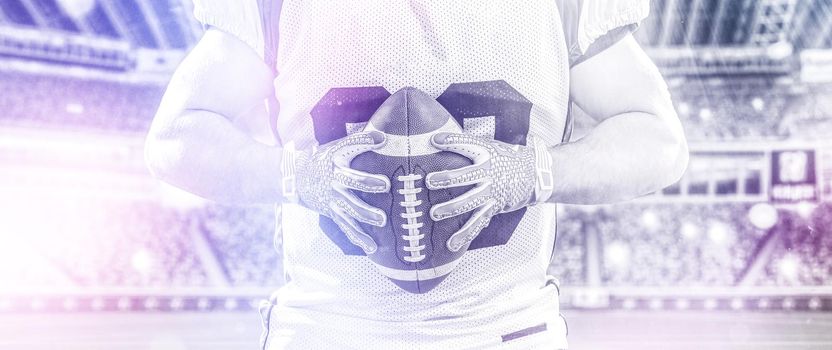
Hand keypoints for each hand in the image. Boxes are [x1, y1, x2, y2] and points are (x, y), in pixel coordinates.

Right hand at [288, 131, 389, 253]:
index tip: (381, 139)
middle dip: (368, 183)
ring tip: (382, 220)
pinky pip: (347, 227)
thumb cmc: (324, 159)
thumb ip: (358, 141)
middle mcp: (335, 179)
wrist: (296, 179)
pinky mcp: (333, 213)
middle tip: (384, 185)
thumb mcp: (336, 147)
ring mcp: (333, 198)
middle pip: (352, 181)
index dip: (364, 141)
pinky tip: (372, 247)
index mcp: (336, 159)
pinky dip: (359, 238)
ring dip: (366, 213)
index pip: (350, 146)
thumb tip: (384, 135)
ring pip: (350, 207)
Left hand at [425, 132, 550, 251]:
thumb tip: (435, 137)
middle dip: (446, 179)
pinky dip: (465, 234)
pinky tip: (451, 244)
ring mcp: (491, 193)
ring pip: (469, 202)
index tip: (435, 140)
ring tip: (434, 214)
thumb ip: (467, 144)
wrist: (534, 175)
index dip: (452, 142)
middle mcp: (488, 174)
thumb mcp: (490, 146)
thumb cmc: (505, 158)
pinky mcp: (493, 207)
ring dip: (451, 208)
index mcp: (487, 154)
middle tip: (429, 182)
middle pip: (464, 177)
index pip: (468, 145)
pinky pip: (478, 223)